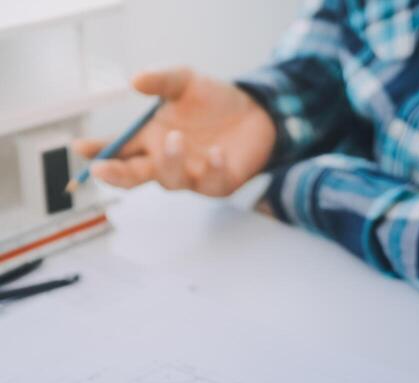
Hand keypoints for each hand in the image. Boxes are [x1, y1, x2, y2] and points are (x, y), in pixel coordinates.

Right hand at [74, 68, 276, 195]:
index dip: (99, 152)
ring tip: (176, 138)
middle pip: (134, 176)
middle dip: (117, 175)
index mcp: (151, 140)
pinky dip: (211, 168)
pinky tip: (216, 152)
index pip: (119, 150)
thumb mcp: (185, 81)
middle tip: (103, 169)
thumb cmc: (213, 101)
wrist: (256, 113)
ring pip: (170, 181)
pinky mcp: (219, 184)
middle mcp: (166, 162)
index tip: (81, 149)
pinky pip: (210, 183)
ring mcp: (191, 176)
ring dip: (169, 162)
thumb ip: (162, 80)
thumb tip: (135, 81)